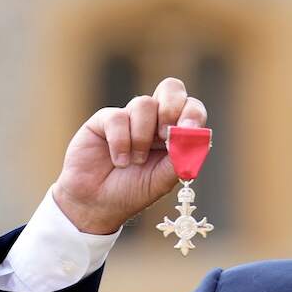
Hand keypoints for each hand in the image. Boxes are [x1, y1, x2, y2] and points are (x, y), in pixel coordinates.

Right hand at [52, 77, 207, 233]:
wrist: (97, 203)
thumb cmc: (132, 192)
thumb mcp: (163, 180)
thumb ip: (180, 158)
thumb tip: (195, 135)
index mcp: (175, 134)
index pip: (191, 108)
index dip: (192, 113)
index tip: (187, 128)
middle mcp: (154, 121)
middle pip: (171, 88)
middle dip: (171, 107)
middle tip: (164, 134)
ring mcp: (130, 117)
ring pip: (144, 104)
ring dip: (142, 137)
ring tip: (135, 161)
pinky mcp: (105, 119)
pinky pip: (118, 117)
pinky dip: (120, 142)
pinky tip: (118, 160)